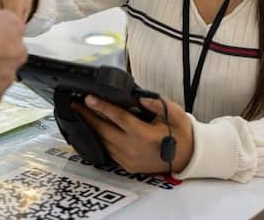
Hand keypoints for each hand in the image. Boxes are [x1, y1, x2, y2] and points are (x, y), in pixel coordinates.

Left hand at [74, 95, 193, 174]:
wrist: (188, 157)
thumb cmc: (180, 133)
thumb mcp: (174, 113)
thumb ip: (155, 104)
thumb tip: (138, 97)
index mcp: (143, 135)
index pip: (118, 117)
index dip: (102, 106)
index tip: (88, 97)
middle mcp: (132, 149)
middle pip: (103, 130)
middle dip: (88, 116)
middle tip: (75, 104)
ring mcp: (128, 159)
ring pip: (103, 142)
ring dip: (91, 128)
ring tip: (81, 114)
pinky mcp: (127, 166)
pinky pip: (108, 151)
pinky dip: (99, 139)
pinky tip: (94, 129)